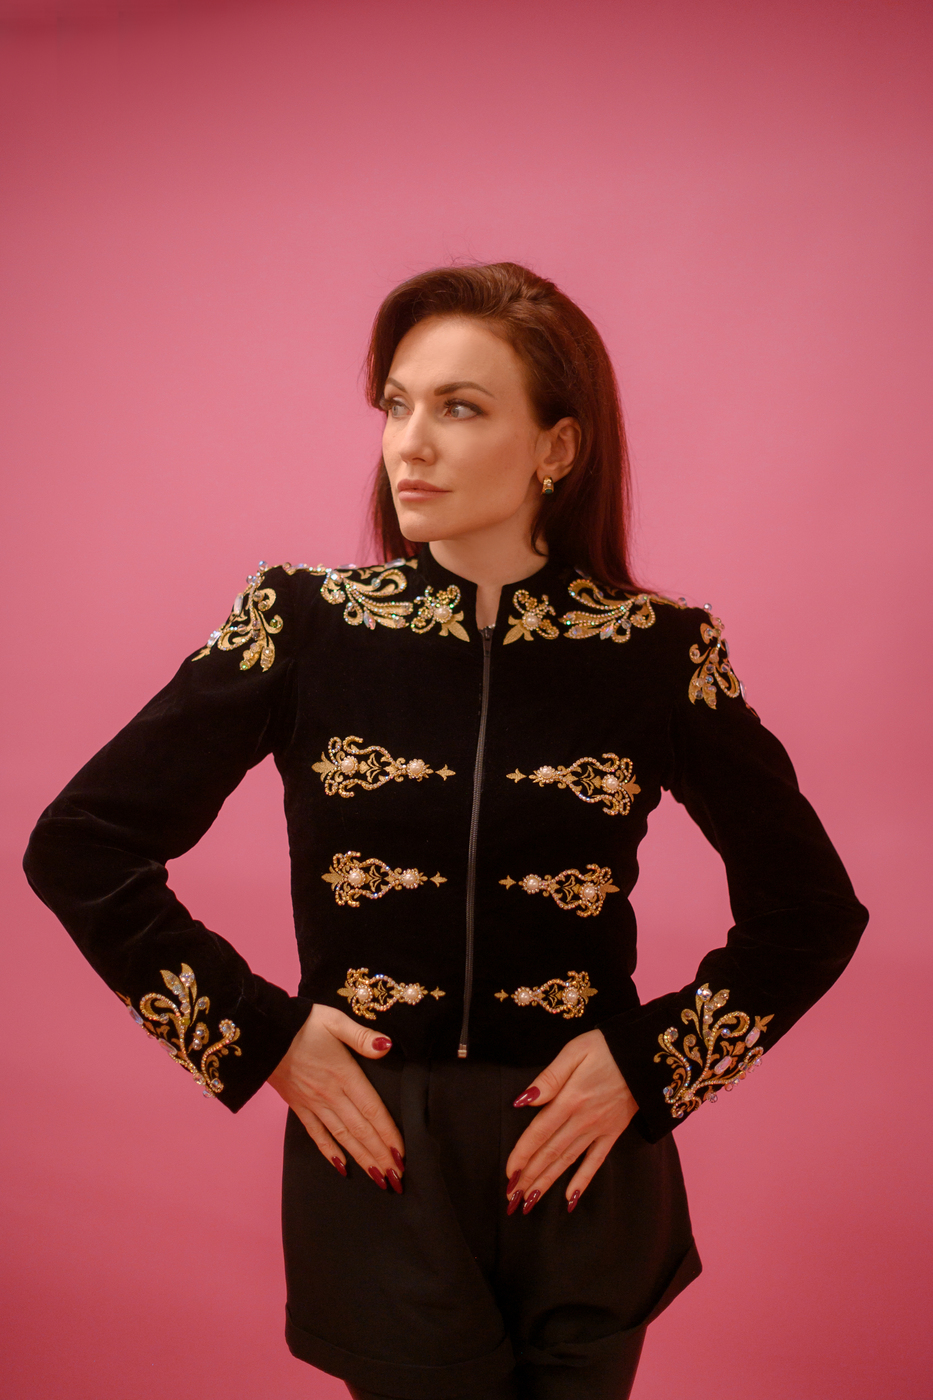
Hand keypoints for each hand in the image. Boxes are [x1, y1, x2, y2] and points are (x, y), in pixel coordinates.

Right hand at [267, 1004, 404, 1191]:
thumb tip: (387, 1047)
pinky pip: (316, 1134)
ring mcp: (313, 1103)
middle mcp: (330, 1094)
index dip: (388, 1134)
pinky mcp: (298, 1106)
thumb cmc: (301, 1023)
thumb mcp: (334, 1021)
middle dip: (380, 1155)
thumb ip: (362, 1036)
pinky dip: (330, 1152)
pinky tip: (342, 1167)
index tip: (402, 1154)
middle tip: (397, 1178)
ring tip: (378, 1178)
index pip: (372, 1110)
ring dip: (361, 1158)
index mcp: (344, 1074)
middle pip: (360, 1130)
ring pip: (342, 1137)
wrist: (261, 1032)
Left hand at [506, 1028, 637, 1213]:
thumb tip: (523, 1101)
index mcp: (570, 1099)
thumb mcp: (574, 1051)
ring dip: (548, 1182)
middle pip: (551, 1153)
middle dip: (529, 1177)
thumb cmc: (607, 1047)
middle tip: (512, 1199)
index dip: (522, 1155)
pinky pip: (596, 1162)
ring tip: (530, 1202)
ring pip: (569, 1161)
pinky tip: (570, 1199)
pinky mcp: (613, 1132)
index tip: (509, 1174)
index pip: (539, 1133)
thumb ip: (549, 1078)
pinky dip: (583, 1181)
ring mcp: (600, 1129)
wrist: (647, 1054)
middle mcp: (583, 1120)